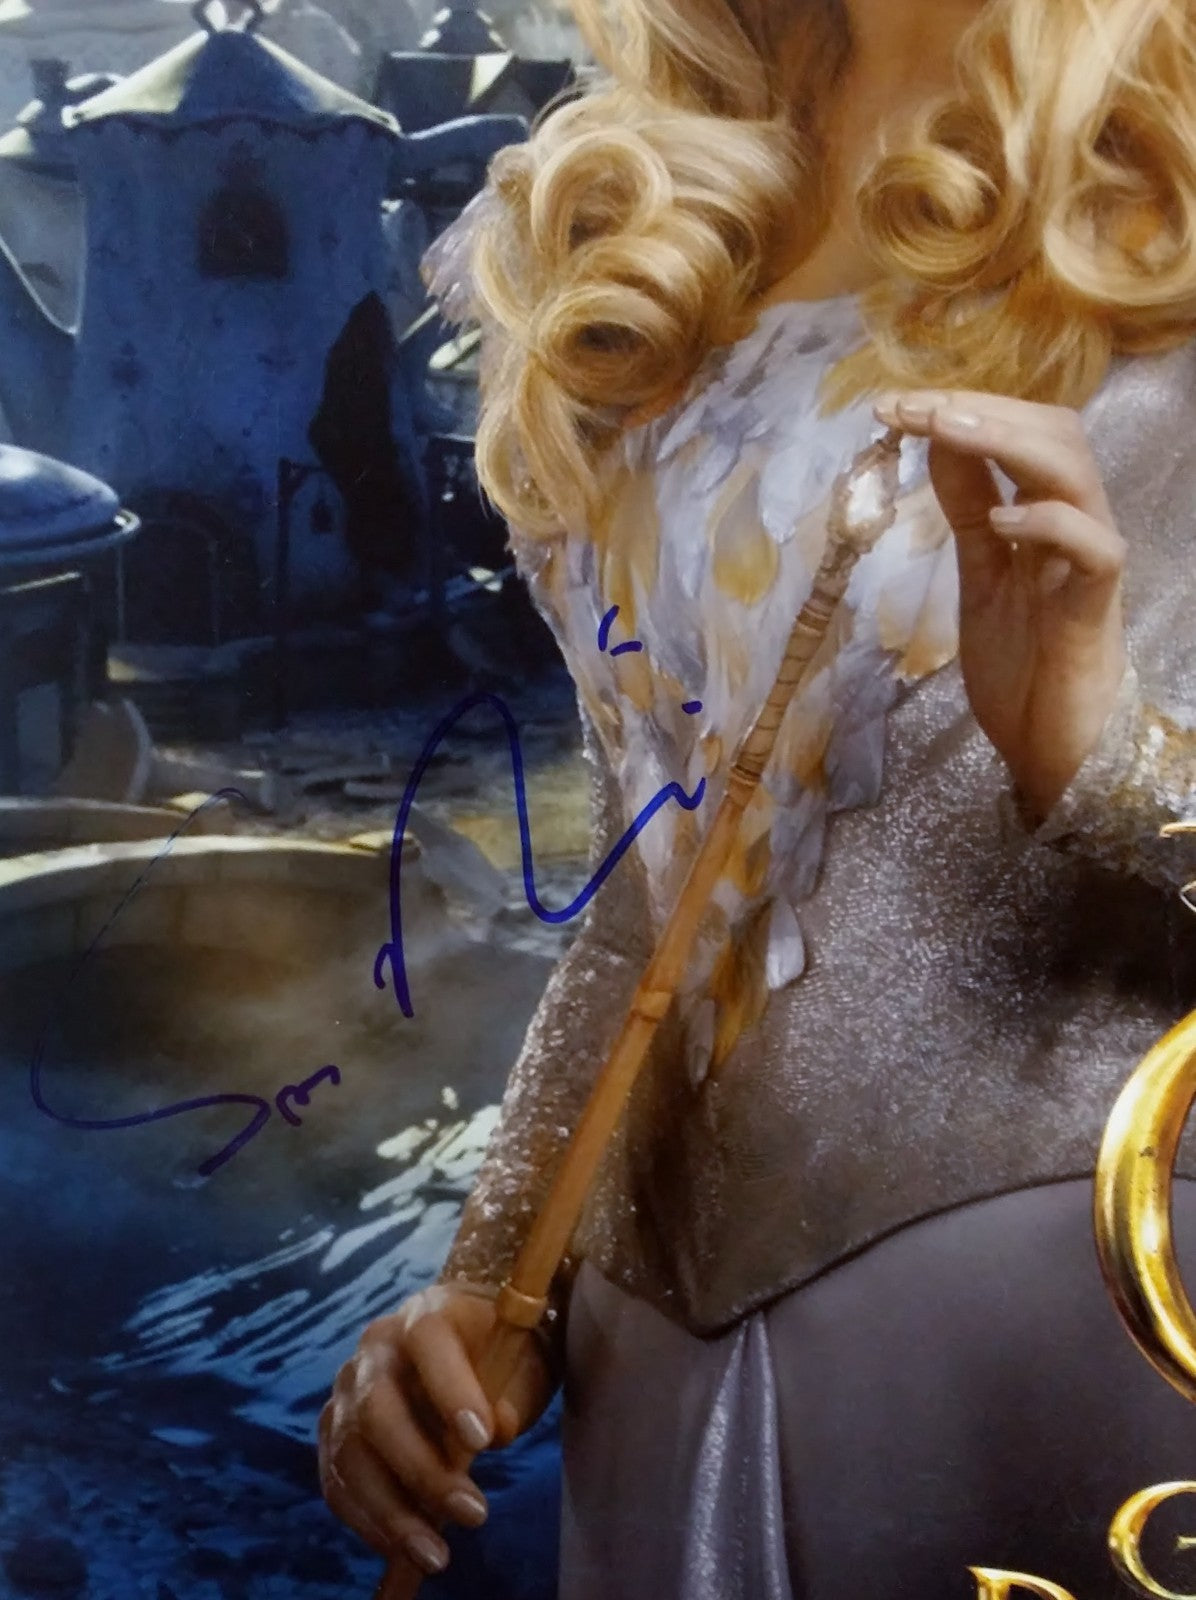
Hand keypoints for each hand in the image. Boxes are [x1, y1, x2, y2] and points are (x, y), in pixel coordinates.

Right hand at [318, 1283, 554, 1579]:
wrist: (468, 1346)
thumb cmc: (502, 1356)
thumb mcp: (523, 1366)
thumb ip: (513, 1393)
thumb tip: (495, 1430)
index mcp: (425, 1314)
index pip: (428, 1340)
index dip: (450, 1388)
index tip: (482, 1440)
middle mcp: (375, 1349)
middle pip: (378, 1407)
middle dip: (422, 1470)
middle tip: (473, 1514)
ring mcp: (346, 1390)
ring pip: (351, 1453)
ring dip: (392, 1512)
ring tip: (436, 1555)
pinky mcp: (333, 1432)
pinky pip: (338, 1480)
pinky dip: (367, 1520)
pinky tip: (402, 1548)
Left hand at [873, 389, 1127, 821]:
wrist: (1051, 748)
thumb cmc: (1023, 665)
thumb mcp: (978, 574)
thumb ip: (967, 511)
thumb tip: (937, 442)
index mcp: (1044, 516)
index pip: (1018, 435)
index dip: (961, 411)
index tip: (893, 405)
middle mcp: (1075, 525)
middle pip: (1054, 435)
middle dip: (982, 410)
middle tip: (914, 406)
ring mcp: (1089, 562)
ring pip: (1076, 474)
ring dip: (1010, 443)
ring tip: (948, 430)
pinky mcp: (1096, 606)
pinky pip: (1095, 548)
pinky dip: (1050, 523)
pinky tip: (1001, 520)